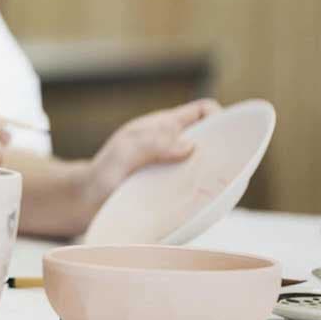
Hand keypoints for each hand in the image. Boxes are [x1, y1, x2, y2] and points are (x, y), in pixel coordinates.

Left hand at [87, 98, 221, 205]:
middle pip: (213, 140)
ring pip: (210, 168)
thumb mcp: (126, 150)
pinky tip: (209, 208)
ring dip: (219, 177)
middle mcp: (176, 147)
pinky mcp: (176, 195)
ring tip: (224, 191)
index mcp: (166, 127)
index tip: (229, 136)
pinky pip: (201, 192)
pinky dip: (208, 197)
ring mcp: (177, 171)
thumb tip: (191, 146)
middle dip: (227, 151)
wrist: (87, 202)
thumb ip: (154, 143)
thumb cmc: (104, 171)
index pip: (203, 111)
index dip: (220, 117)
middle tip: (233, 170)